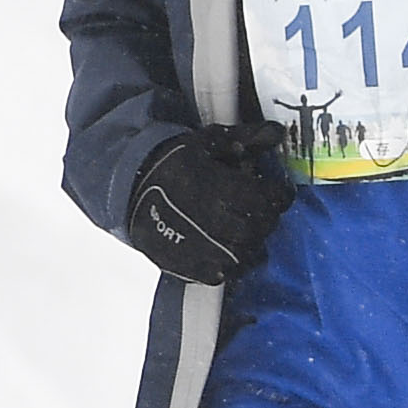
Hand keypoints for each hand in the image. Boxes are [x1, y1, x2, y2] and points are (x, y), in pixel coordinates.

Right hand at [127, 122, 298, 283]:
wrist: (129, 186)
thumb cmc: (174, 162)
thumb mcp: (207, 142)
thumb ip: (245, 138)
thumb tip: (277, 133)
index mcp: (214, 187)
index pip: (264, 199)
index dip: (277, 196)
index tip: (278, 192)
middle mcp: (206, 220)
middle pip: (257, 228)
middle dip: (266, 218)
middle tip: (262, 209)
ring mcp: (195, 247)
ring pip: (243, 253)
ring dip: (252, 241)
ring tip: (246, 228)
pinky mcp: (184, 266)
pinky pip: (221, 274)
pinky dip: (232, 265)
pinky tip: (231, 248)